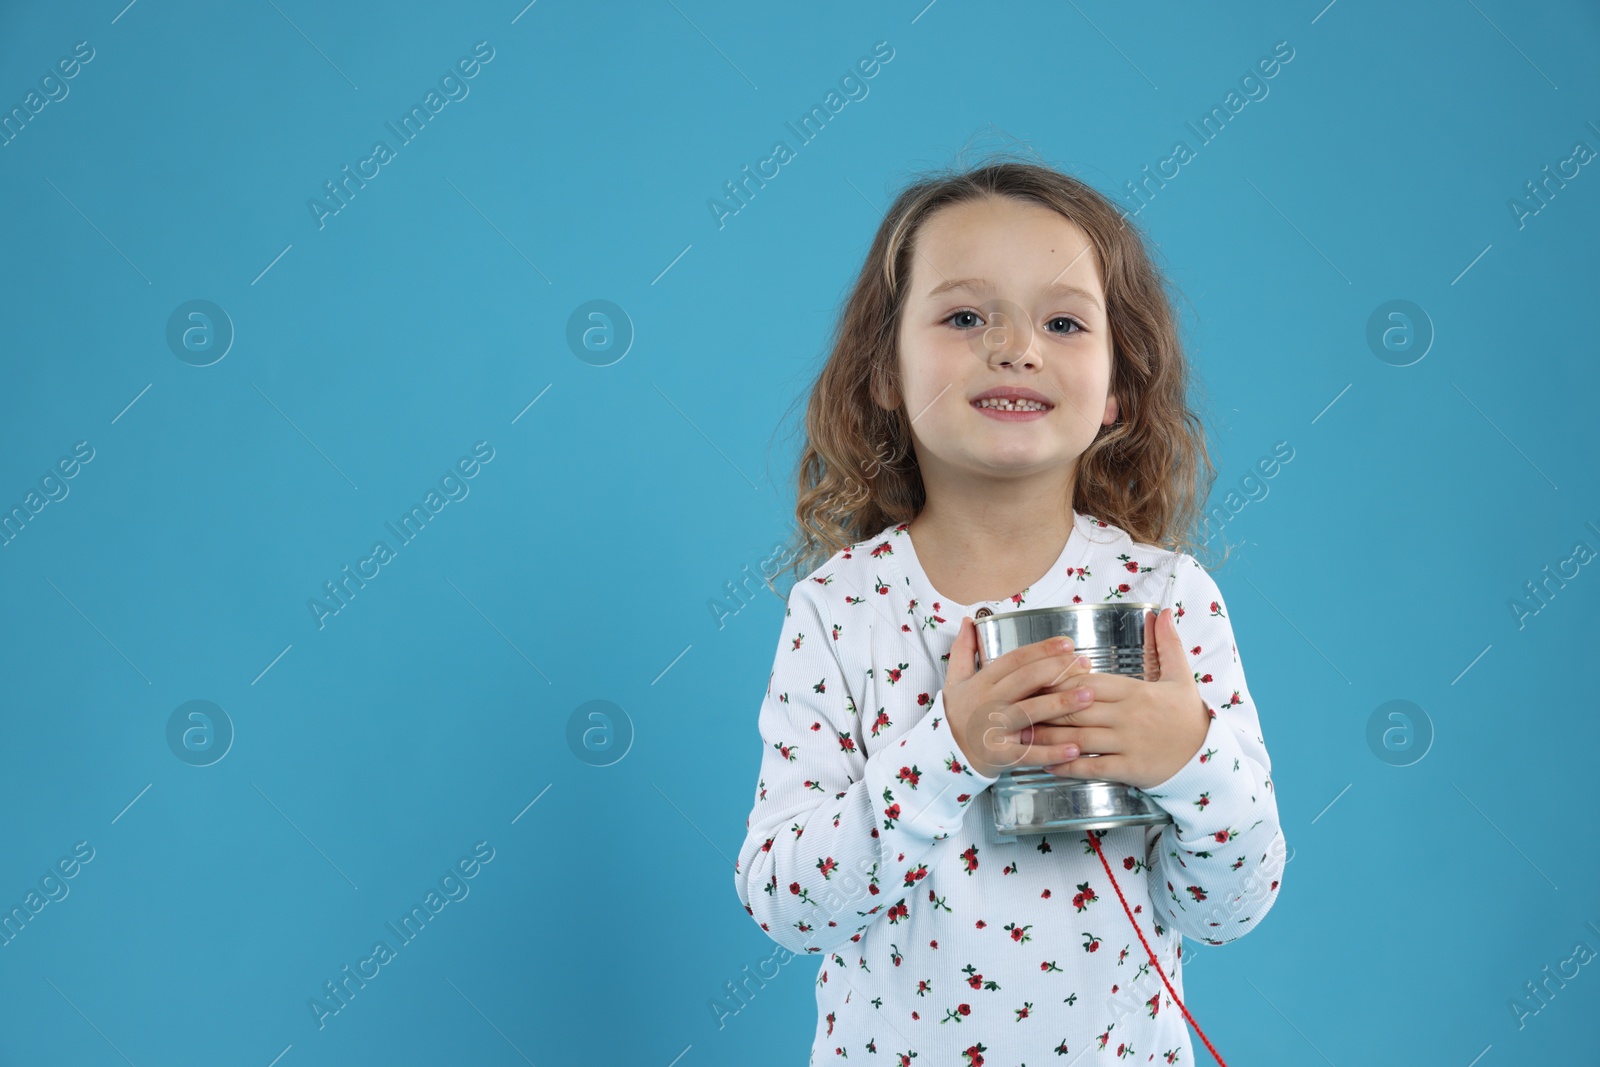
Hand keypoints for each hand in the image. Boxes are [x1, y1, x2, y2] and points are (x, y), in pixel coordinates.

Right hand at [941, 616, 1099, 779]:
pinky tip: (1074, 748)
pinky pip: (1028, 754)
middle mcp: (987, 703)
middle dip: (1057, 670)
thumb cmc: (957, 715)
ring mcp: (994, 729)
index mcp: (981, 683)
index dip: (1042, 649)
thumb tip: (968, 620)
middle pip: (1025, 680)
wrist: (945, 754)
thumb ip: (963, 651)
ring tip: (1089, 696)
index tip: (1067, 643)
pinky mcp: (1000, 755)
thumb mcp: (953, 681)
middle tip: (1085, 664)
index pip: (1014, 660)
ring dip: (1061, 704)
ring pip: (1030, 712)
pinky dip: (1052, 753)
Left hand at [1017, 608, 1210, 789]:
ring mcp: (1127, 743)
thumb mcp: (1182, 677)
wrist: (1208, 757)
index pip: (1087, 681)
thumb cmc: (1188, 716)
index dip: (1057, 679)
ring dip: (1047, 737)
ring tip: (1020, 734)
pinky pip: (1092, 766)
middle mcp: (1127, 715)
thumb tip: (1163, 612)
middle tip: (1014, 706)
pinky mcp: (1129, 769)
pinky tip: (1047, 763)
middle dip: (1042, 707)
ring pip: (1078, 737)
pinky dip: (1067, 765)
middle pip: (1075, 708)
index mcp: (1134, 691)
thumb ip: (1168, 644)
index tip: (1032, 678)